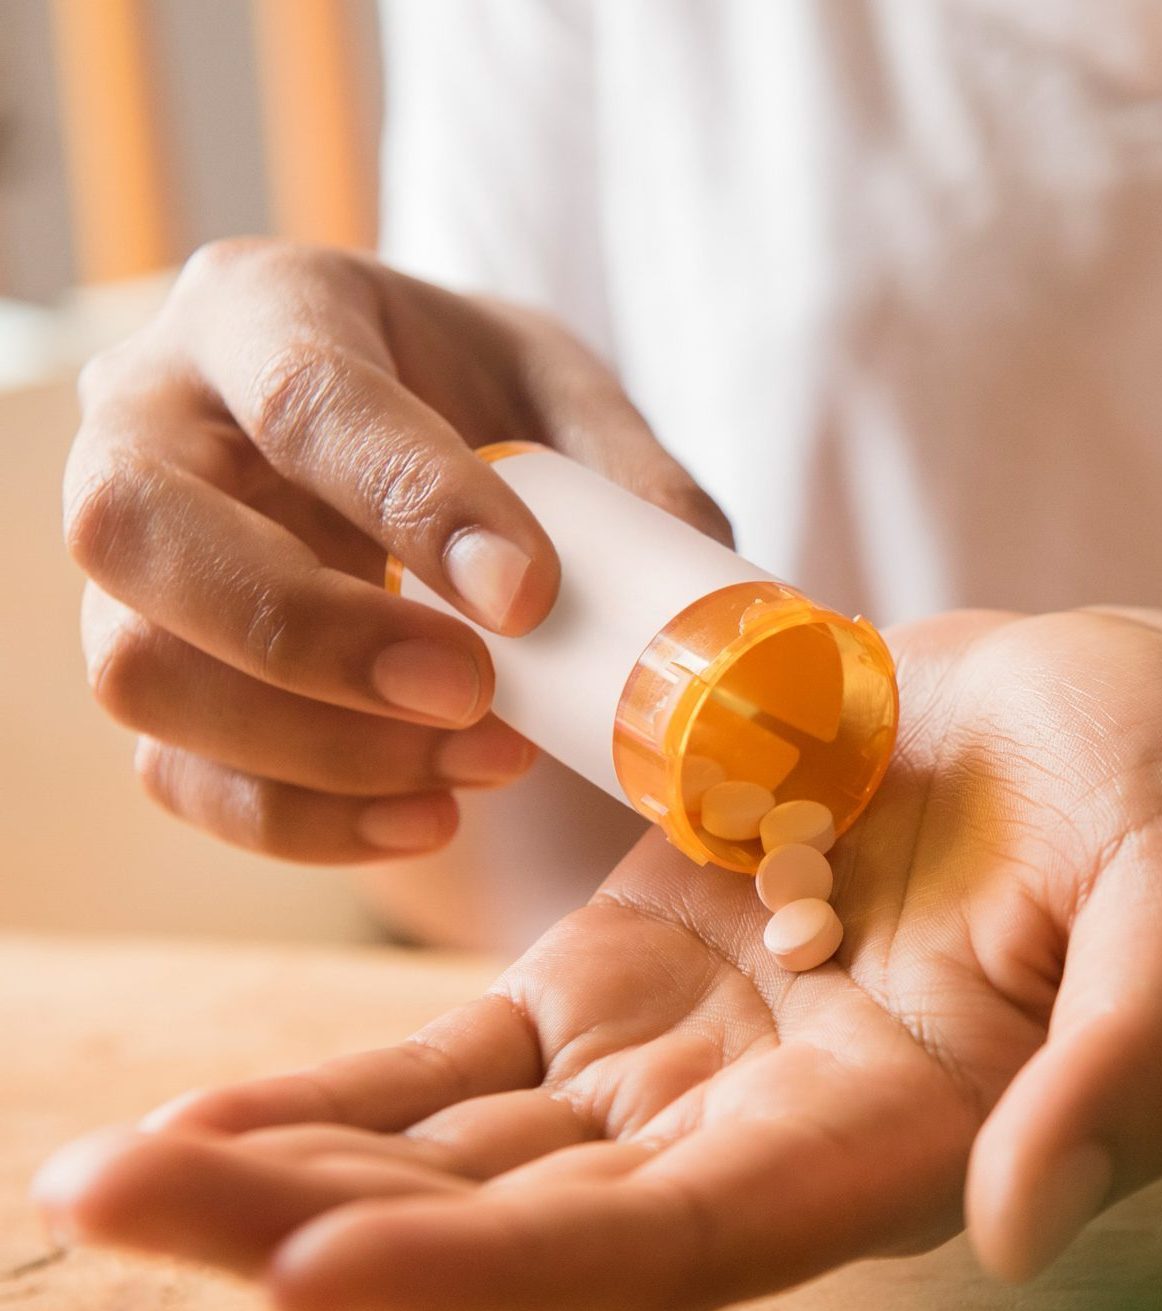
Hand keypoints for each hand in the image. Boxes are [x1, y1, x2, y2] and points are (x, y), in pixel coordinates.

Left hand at [35, 611, 1161, 1310]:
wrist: (1080, 722)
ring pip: (462, 1151)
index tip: (310, 1270)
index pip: (670, 1248)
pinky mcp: (624, 976)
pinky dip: (343, 1090)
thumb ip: (1130, 1063)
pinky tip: (215, 1106)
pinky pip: (464, 1060)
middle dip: (315, 1227)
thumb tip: (1015, 1233)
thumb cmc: (1153, 799)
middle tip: (112, 1201)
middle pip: (517, 1223)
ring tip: (108, 1168)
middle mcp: (755, 1138)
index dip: (501, 1268)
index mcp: (882, 1150)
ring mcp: (675, 1061)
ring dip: (291, 1166)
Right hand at [64, 239, 724, 862]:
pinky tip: (431, 816)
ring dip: (316, 749)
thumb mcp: (559, 392)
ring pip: (137, 670)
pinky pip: (176, 771)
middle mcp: (154, 421)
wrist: (391, 448)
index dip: (413, 505)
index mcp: (263, 310)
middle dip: (313, 635)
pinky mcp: (147, 664)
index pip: (304, 399)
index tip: (528, 599)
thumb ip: (627, 474)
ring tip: (482, 766)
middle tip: (469, 694)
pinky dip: (303, 822)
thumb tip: (703, 595)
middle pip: (141, 530)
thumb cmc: (471, 398)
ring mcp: (131, 559)